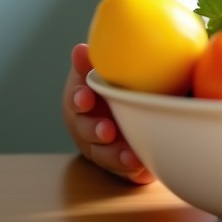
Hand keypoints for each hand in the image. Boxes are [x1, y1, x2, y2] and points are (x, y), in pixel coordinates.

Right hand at [61, 43, 154, 183]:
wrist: (142, 105)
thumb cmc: (125, 81)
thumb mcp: (111, 69)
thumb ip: (96, 62)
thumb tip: (80, 49)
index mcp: (85, 97)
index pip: (76, 96)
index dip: (79, 98)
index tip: (86, 98)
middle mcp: (89, 124)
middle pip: (85, 130)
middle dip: (94, 131)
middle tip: (107, 130)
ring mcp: (102, 146)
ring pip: (103, 154)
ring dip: (115, 155)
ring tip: (131, 156)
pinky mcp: (120, 164)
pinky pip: (124, 172)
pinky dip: (132, 171)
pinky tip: (144, 168)